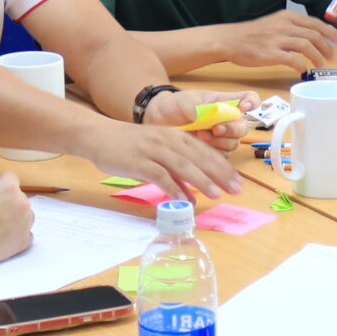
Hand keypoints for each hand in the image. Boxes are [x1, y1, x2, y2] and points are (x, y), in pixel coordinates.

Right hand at [0, 172, 34, 268]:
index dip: (0, 184)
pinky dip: (16, 233)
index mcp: (9, 188)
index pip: (10, 177)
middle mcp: (23, 202)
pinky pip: (25, 232)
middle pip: (19, 196)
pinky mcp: (26, 239)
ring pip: (24, 214)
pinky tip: (3, 236)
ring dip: (15, 216)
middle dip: (8, 201)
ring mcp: (27, 222)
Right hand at [83, 116, 243, 200]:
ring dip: (202, 180)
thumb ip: (174, 170)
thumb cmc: (128, 145)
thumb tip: (192, 192)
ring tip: (216, 194)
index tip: (238, 181)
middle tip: (236, 189)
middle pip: (199, 157)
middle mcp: (167, 140)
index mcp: (174, 136)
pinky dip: (174, 189)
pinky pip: (161, 176)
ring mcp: (153, 150)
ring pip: (183, 165)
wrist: (98, 135)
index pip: (205, 151)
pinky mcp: (139, 162)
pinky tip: (185, 200)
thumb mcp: (156, 152)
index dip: (223, 166)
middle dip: (220, 174)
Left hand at [146, 87, 257, 146]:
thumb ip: (193, 105)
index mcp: (225, 103)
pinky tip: (200, 146)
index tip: (243, 107)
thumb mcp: (184, 100)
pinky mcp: (213, 153)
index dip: (251, 103)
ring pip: (233, 144)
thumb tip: (201, 116)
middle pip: (243, 127)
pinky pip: (221, 158)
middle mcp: (227, 120)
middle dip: (232, 129)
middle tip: (216, 128)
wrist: (160, 122)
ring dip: (219, 142)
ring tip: (201, 135)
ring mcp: (221, 137)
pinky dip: (212, 154)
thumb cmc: (175, 106)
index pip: (249, 99)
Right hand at [222, 9, 336, 72]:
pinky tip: (303, 70)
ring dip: (317, 57)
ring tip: (319, 65)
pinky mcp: (270, 53)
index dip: (329, 31)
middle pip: (314, 35)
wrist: (230, 39)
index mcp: (286, 17)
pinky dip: (302, 65)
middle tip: (330, 57)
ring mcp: (277, 39)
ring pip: (307, 46)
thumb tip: (309, 38)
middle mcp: (284, 25)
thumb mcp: (273, 24)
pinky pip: (293, 59)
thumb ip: (290, 28)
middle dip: (327, 47)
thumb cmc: (251, 34)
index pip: (314, 22)